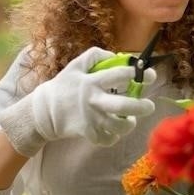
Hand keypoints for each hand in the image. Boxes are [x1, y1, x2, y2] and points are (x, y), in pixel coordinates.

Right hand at [1, 47, 155, 155]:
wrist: (42, 112)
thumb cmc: (62, 87)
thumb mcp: (75, 66)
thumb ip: (95, 56)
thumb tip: (116, 56)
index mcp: (91, 81)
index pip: (119, 74)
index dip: (137, 73)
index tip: (150, 75)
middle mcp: (93, 100)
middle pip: (123, 105)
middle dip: (141, 106)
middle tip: (149, 106)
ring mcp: (91, 119)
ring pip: (118, 126)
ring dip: (129, 124)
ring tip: (130, 120)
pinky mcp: (87, 133)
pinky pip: (108, 139)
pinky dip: (114, 136)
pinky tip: (114, 130)